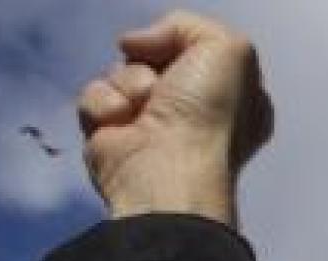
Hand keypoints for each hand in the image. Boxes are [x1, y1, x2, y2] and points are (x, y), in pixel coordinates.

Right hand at [78, 11, 273, 225]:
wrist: (168, 168)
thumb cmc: (208, 115)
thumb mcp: (228, 48)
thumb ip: (191, 25)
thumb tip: (137, 43)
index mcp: (232, 97)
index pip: (197, 50)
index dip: (185, 47)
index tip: (187, 58)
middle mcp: (194, 112)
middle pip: (153, 57)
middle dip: (151, 60)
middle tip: (163, 86)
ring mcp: (151, 124)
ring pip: (120, 72)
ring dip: (127, 82)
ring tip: (145, 108)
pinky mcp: (112, 135)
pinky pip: (94, 96)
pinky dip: (104, 104)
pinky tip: (123, 124)